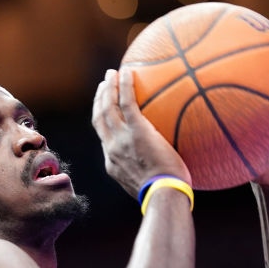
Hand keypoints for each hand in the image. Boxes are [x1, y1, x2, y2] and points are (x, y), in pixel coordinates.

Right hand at [91, 67, 190, 196]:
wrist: (162, 196)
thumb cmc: (166, 195)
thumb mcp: (150, 186)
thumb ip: (152, 172)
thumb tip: (169, 167)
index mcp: (112, 162)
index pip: (104, 138)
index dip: (103, 121)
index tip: (107, 111)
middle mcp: (111, 148)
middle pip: (99, 119)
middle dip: (99, 100)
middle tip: (104, 86)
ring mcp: (121, 139)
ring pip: (107, 108)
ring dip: (107, 89)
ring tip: (111, 74)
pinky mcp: (136, 130)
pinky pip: (126, 102)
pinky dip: (123, 85)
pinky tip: (127, 71)